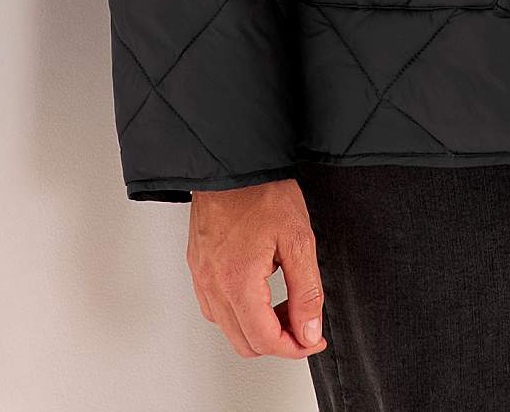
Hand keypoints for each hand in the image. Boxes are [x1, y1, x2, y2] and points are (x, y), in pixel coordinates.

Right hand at [186, 178, 326, 358]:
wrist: (233, 161)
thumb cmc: (262, 191)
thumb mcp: (299, 239)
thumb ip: (307, 291)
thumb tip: (309, 331)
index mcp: (237, 281)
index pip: (264, 340)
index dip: (294, 347)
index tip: (312, 338)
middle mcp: (212, 285)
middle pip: (244, 343)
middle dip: (278, 340)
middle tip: (302, 321)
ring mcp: (201, 277)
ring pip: (228, 329)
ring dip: (258, 328)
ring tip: (284, 304)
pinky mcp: (197, 267)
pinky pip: (215, 308)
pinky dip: (239, 311)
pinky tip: (260, 291)